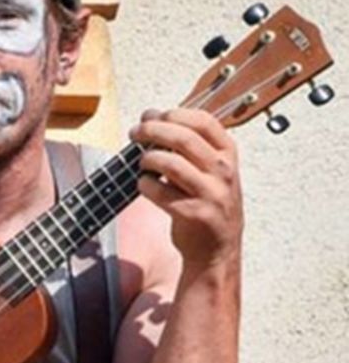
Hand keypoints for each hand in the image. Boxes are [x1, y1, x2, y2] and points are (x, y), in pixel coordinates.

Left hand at [131, 109, 243, 269]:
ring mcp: (210, 194)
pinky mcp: (192, 214)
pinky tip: (145, 185)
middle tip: (134, 132)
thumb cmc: (208, 202)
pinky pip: (158, 191)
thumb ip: (188, 145)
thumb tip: (151, 116)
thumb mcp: (212, 170)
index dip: (174, 113)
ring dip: (147, 159)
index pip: (204, 121)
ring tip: (142, 163)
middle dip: (152, 130)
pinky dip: (144, 185)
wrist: (217, 249)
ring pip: (169, 163)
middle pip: (182, 138)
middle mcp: (223, 172)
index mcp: (228, 154)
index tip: (152, 115)